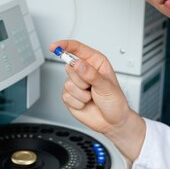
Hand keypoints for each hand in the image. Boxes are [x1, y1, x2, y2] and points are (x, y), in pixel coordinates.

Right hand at [49, 40, 145, 160]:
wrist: (112, 121)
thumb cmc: (115, 101)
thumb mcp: (106, 86)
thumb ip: (91, 74)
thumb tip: (77, 64)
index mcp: (95, 62)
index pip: (77, 48)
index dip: (64, 46)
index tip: (54, 47)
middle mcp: (84, 70)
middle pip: (70, 67)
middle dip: (81, 80)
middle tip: (92, 87)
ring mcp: (76, 83)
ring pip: (67, 83)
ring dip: (81, 94)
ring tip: (91, 96)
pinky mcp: (70, 95)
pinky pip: (66, 96)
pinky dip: (77, 102)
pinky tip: (86, 103)